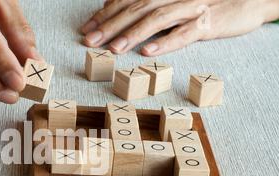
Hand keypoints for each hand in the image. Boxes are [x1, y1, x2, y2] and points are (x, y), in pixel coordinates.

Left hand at [81, 0, 278, 55]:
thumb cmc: (205, 1)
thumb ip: (144, 2)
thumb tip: (112, 4)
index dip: (106, 14)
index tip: (87, 28)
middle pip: (137, 8)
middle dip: (111, 25)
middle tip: (91, 41)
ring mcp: (191, 7)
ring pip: (157, 19)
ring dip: (133, 33)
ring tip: (114, 48)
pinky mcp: (208, 23)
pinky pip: (184, 33)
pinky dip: (166, 42)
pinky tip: (149, 51)